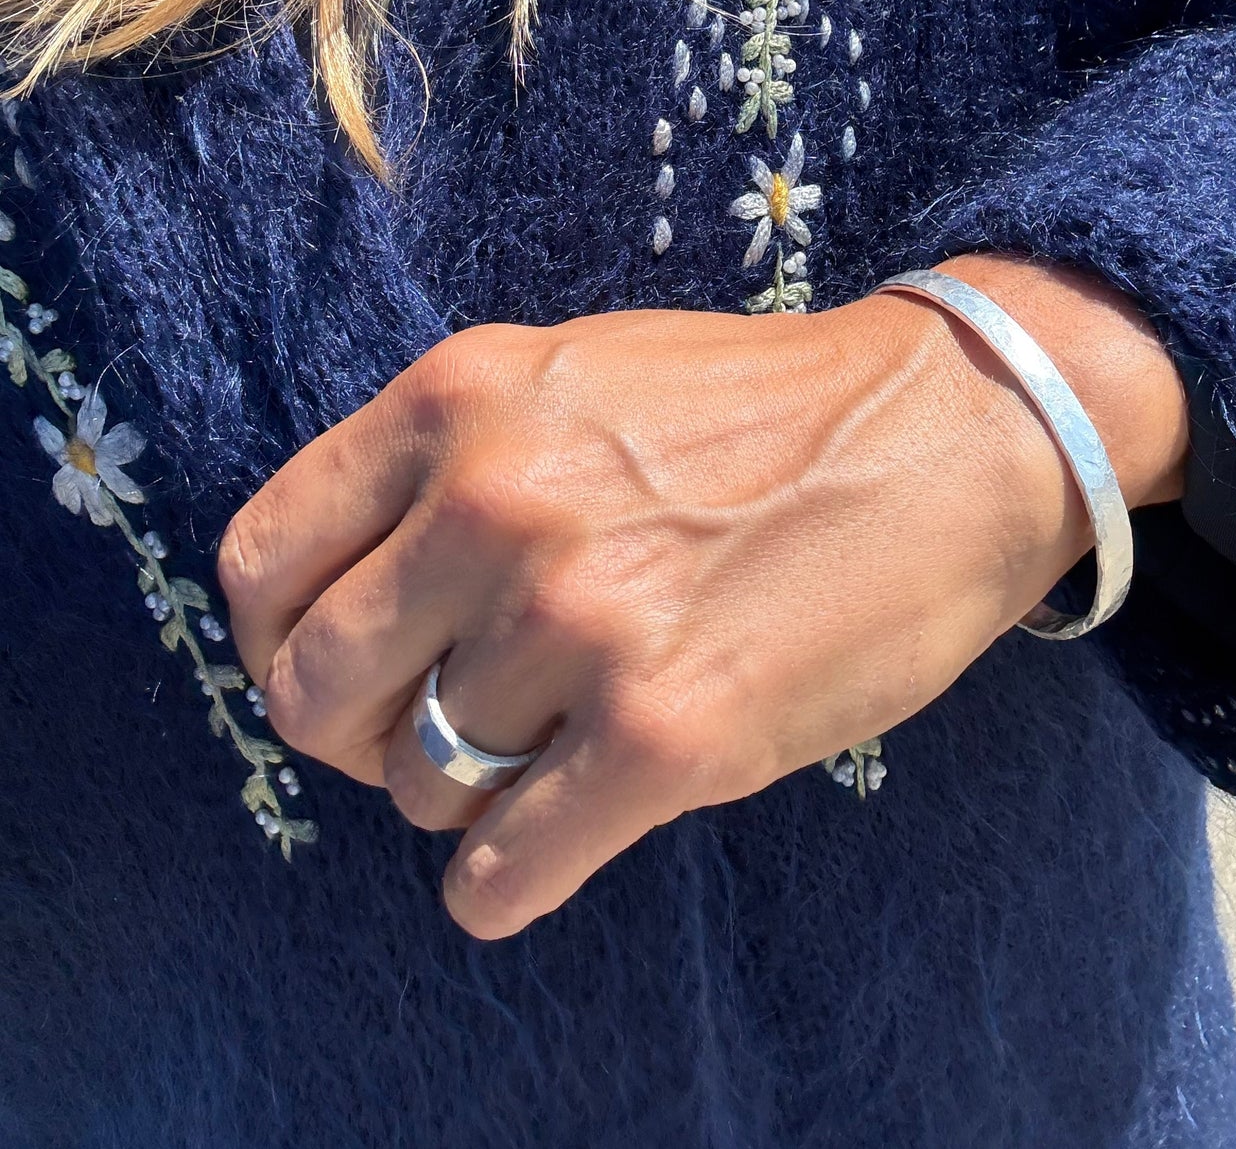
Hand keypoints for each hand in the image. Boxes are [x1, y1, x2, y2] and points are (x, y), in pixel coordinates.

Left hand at [219, 254, 1187, 938]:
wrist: (950, 431)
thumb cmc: (763, 410)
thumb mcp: (572, 374)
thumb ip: (450, 463)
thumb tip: (359, 595)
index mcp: (458, 402)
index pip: (263, 563)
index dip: (276, 642)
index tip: (336, 672)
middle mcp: (500, 505)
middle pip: (316, 693)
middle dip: (362, 736)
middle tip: (432, 733)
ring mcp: (583, 621)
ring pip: (421, 789)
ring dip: (466, 797)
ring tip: (543, 757)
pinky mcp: (671, 732)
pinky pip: (505, 870)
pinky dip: (505, 883)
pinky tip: (546, 846)